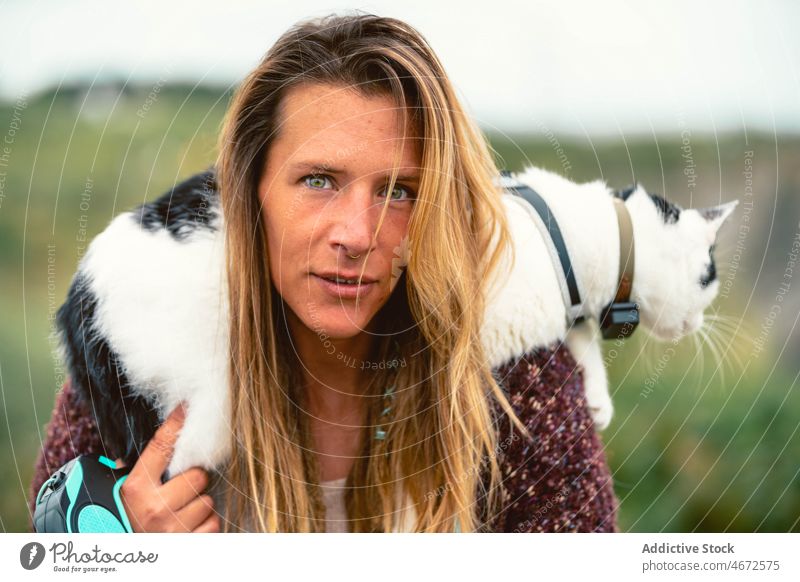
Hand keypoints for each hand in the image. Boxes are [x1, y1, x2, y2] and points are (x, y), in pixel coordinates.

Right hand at [115, 403, 219, 532]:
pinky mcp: (190, 544)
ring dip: (200, 506)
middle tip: (180, 491)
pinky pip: (213, 523)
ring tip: (181, 514)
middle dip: (193, 482)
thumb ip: (137, 470)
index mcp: (136, 489)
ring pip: (208, 501)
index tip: (186, 408)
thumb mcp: (122, 496)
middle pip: (198, 476)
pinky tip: (189, 528)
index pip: (161, 447)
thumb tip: (159, 436)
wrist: (126, 562)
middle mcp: (155, 508)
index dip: (175, 424)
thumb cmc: (125, 524)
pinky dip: (206, 526)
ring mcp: (173, 528)